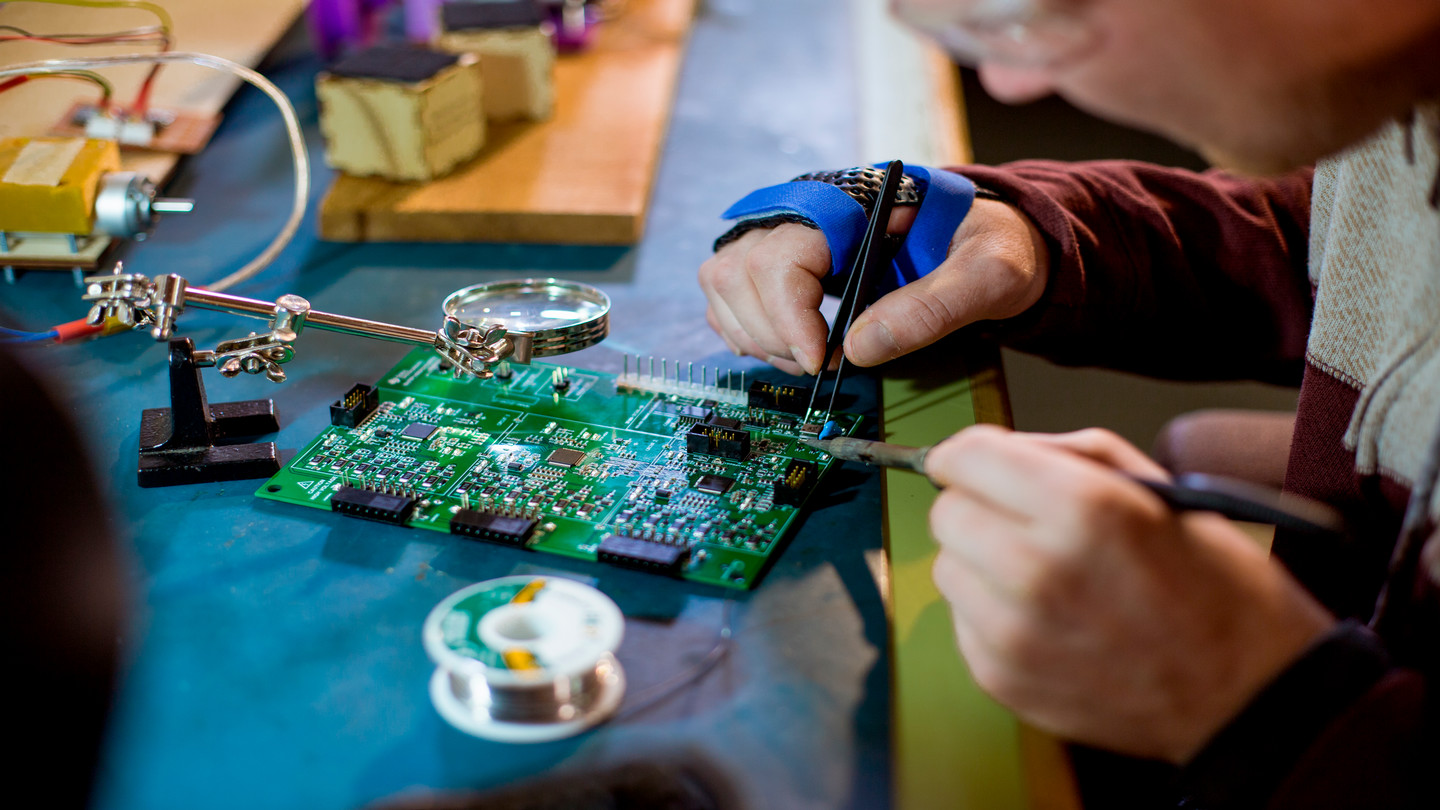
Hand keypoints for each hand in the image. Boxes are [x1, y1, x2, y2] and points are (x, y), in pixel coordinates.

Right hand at [697, 200, 1048, 375]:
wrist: (986, 240)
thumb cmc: (989, 245)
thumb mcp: (989, 272)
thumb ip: (934, 306)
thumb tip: (860, 349)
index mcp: (849, 204)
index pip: (780, 257)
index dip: (788, 316)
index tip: (821, 360)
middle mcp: (804, 212)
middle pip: (738, 273)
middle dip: (773, 334)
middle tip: (821, 365)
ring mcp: (786, 236)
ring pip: (725, 284)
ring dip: (756, 336)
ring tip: (811, 359)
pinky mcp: (781, 261)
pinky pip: (731, 294)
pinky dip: (748, 331)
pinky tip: (793, 349)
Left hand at [925, 425, 1335, 763]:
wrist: (1247, 694)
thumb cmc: (1211, 586)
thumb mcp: (1155, 488)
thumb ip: (1065, 455)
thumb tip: (996, 450)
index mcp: (1082, 508)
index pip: (965, 457)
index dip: (967, 455)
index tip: (975, 463)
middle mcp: (1038, 568)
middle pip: (946, 513)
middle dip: (977, 508)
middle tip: (1022, 524)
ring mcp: (1014, 632)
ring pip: (947, 568)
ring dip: (980, 563)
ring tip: (1042, 576)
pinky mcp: (1002, 678)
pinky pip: (962, 621)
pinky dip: (990, 615)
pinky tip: (1045, 619)